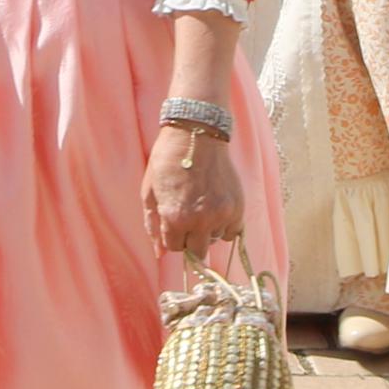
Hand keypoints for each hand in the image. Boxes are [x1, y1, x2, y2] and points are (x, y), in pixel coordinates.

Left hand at [145, 122, 243, 254]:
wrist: (196, 134)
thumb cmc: (167, 160)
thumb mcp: (150, 191)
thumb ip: (153, 225)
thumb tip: (160, 253)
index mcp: (175, 218)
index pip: (174, 248)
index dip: (171, 235)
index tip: (173, 221)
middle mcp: (200, 220)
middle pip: (196, 252)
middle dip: (189, 239)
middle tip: (188, 219)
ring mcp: (222, 214)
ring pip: (214, 240)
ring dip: (207, 230)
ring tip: (202, 206)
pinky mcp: (238, 207)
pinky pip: (233, 232)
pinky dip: (225, 226)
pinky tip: (217, 209)